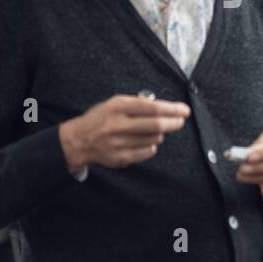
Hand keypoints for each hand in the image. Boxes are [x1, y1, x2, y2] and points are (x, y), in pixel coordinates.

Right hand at [59, 94, 189, 170]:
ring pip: (154, 139)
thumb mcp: (115, 104)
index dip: (172, 109)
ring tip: (152, 131)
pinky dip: (151, 146)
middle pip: (156, 125)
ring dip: (159, 134)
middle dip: (174, 123)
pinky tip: (144, 142)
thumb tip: (167, 107)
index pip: (152, 108)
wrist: (78, 140)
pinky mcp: (120, 157)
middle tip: (180, 121)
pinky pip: (148, 152)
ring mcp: (118, 143)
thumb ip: (138, 104)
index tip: (184, 110)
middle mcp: (117, 124)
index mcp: (117, 107)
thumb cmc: (102, 118)